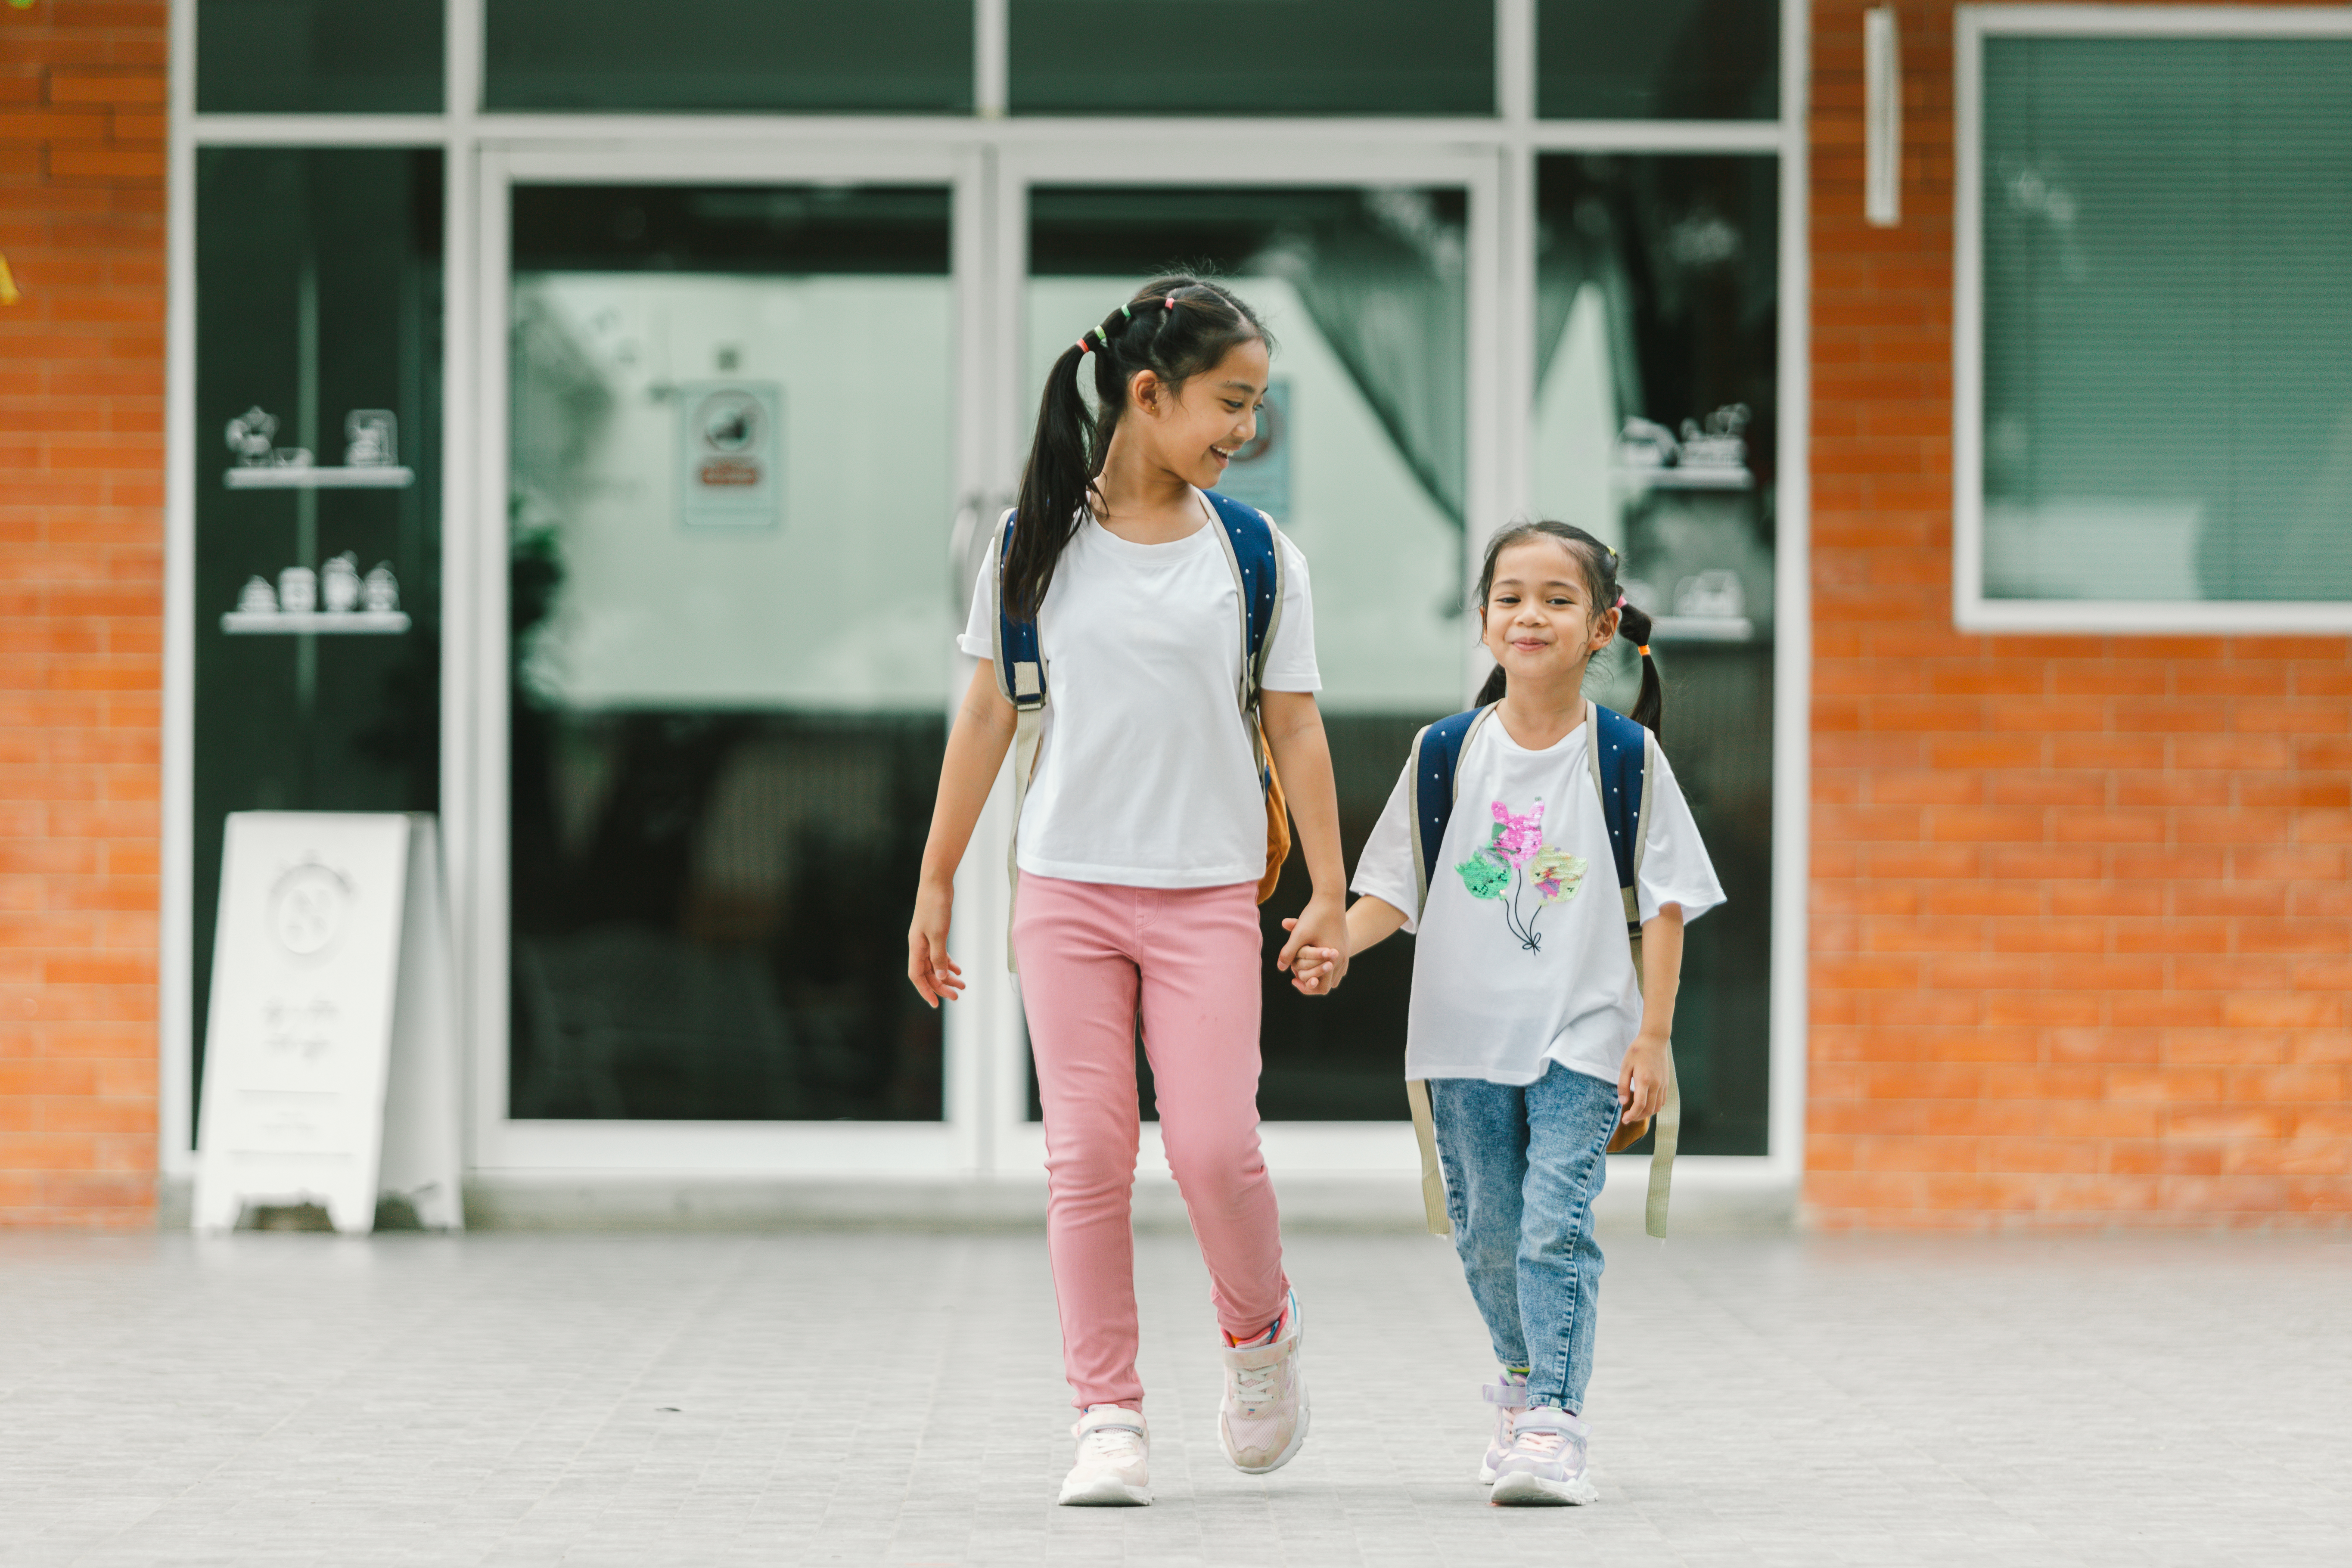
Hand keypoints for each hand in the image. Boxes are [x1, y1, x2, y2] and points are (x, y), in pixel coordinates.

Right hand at [906, 879, 962, 1007]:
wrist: (936, 884)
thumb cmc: (935, 907)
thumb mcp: (938, 935)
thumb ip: (939, 957)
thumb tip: (941, 977)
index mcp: (915, 948)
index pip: (917, 976)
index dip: (925, 991)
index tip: (936, 1004)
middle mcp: (918, 946)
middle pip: (928, 973)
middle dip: (941, 986)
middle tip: (957, 996)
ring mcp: (926, 940)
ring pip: (935, 965)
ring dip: (947, 976)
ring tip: (962, 985)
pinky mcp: (934, 933)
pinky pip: (940, 954)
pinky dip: (948, 963)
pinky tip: (958, 970)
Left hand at [1277, 892, 1349, 994]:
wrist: (1332, 897)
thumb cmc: (1315, 915)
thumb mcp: (1299, 934)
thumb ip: (1288, 952)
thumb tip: (1279, 968)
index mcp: (1333, 959)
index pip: (1321, 988)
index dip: (1306, 988)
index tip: (1293, 980)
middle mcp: (1342, 959)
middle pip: (1327, 985)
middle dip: (1311, 982)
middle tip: (1296, 975)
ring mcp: (1346, 953)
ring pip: (1333, 976)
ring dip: (1318, 975)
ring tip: (1303, 968)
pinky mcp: (1345, 946)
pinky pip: (1337, 967)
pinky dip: (1326, 969)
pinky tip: (1313, 961)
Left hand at [1617, 1031, 1669, 1123]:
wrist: (1654, 1040)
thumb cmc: (1637, 1051)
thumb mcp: (1625, 1066)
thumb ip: (1623, 1085)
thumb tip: (1623, 1102)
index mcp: (1644, 1080)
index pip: (1640, 1105)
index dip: (1632, 1115)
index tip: (1624, 1119)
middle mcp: (1656, 1084)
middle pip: (1649, 1109)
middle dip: (1638, 1117)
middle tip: (1628, 1118)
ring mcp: (1663, 1084)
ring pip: (1657, 1107)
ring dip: (1646, 1114)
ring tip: (1636, 1113)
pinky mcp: (1666, 1083)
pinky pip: (1662, 1101)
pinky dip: (1654, 1107)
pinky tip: (1646, 1105)